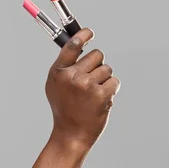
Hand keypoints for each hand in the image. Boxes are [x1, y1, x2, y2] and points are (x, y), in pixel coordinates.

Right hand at [45, 28, 120, 148]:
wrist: (71, 134)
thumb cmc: (64, 108)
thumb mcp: (54, 85)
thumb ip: (64, 66)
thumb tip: (78, 44)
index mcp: (58, 72)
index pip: (72, 45)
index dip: (83, 35)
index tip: (90, 33)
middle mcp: (72, 76)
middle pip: (97, 55)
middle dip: (97, 64)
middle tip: (91, 79)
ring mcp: (87, 85)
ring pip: (107, 68)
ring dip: (104, 79)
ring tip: (93, 94)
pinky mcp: (101, 95)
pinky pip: (114, 81)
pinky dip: (111, 89)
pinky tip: (100, 100)